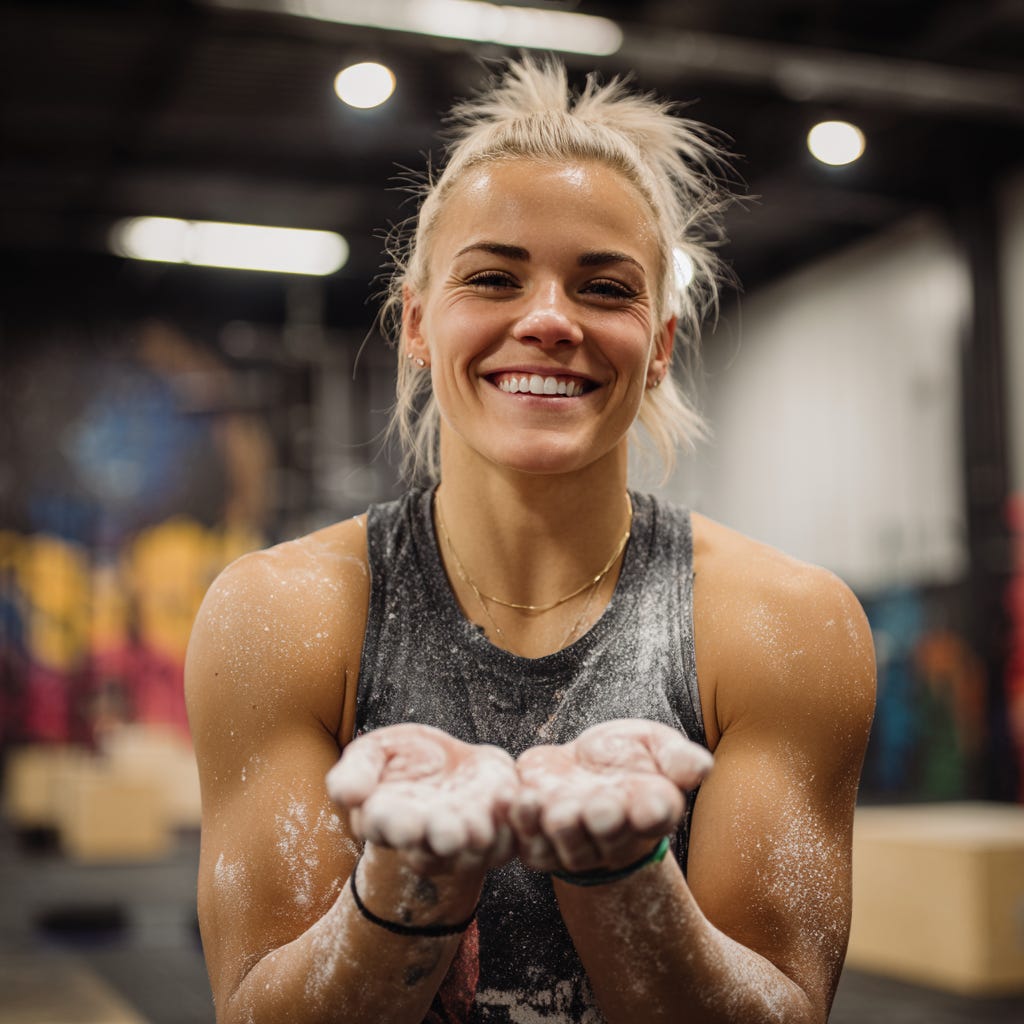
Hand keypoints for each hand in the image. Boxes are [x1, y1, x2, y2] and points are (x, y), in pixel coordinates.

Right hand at [326, 724, 518, 873]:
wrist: (451, 765)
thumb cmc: (406, 758)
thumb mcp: (375, 752)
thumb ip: (357, 770)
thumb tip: (348, 795)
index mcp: (386, 821)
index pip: (384, 828)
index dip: (394, 826)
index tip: (404, 821)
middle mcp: (423, 842)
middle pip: (429, 851)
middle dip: (439, 838)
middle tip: (446, 832)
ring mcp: (461, 844)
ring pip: (470, 851)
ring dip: (475, 838)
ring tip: (479, 825)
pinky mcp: (496, 837)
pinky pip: (505, 841)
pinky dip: (510, 824)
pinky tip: (507, 797)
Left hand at [511, 719, 712, 873]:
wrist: (585, 765)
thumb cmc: (628, 755)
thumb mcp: (656, 745)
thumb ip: (676, 757)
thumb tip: (702, 768)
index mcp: (649, 810)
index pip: (654, 816)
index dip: (651, 812)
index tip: (649, 804)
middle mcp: (613, 834)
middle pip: (609, 836)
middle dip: (604, 822)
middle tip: (601, 808)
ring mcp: (574, 842)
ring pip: (569, 845)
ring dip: (562, 828)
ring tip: (556, 809)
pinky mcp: (538, 839)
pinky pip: (529, 840)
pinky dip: (523, 822)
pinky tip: (520, 801)